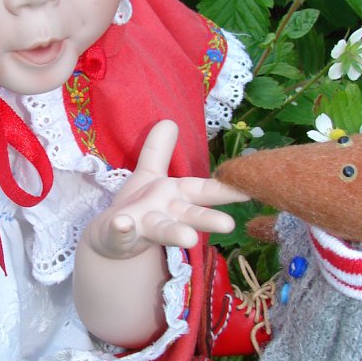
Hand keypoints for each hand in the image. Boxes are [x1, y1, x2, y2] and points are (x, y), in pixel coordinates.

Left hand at [84, 120, 248, 260]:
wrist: (113, 237)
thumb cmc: (142, 205)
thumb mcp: (150, 174)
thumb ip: (159, 150)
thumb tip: (170, 121)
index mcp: (177, 195)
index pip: (204, 190)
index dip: (226, 188)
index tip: (249, 188)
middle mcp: (167, 214)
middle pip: (192, 216)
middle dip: (208, 219)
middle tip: (228, 224)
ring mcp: (145, 227)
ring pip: (164, 230)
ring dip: (176, 234)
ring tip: (187, 239)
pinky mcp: (121, 237)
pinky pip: (121, 234)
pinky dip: (122, 230)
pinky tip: (122, 225)